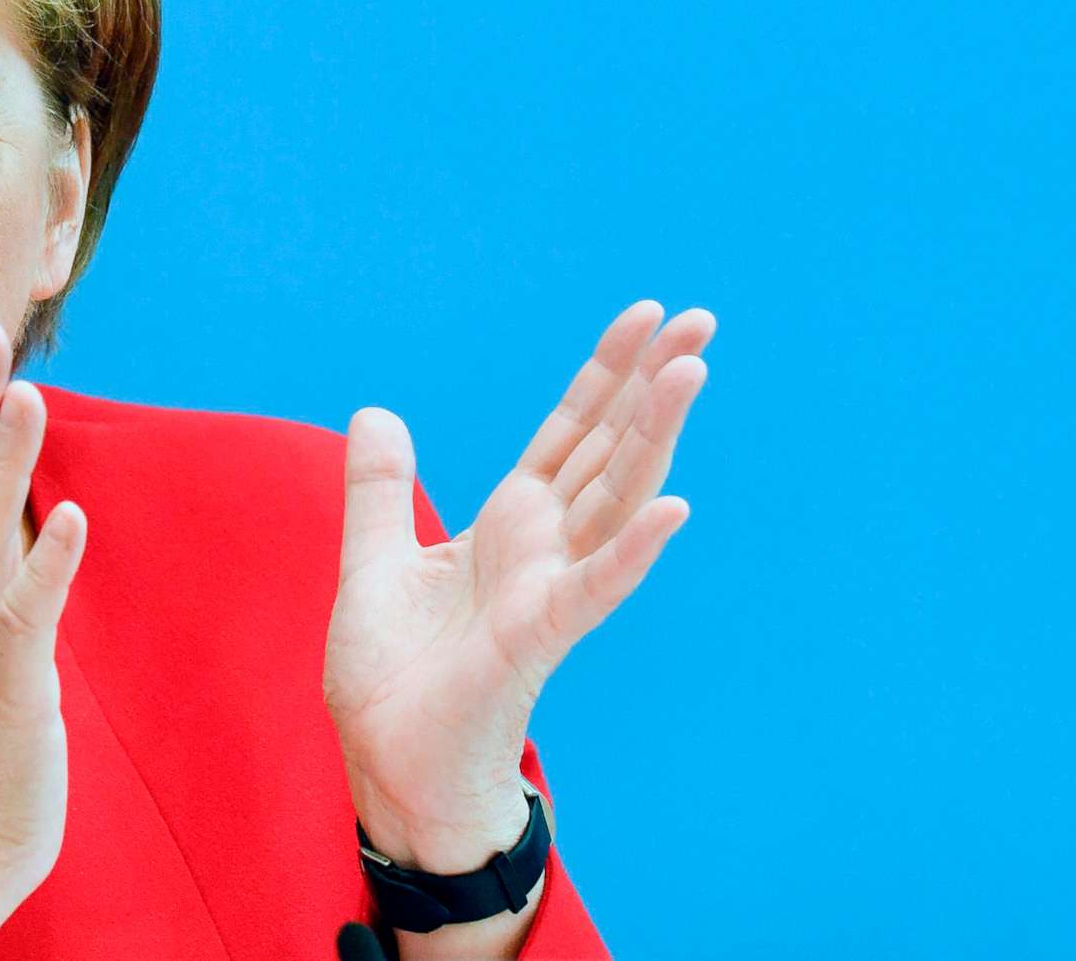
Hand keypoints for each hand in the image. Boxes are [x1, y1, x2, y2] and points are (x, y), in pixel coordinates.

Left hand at [322, 299, 713, 860]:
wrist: (389, 762)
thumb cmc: (395, 676)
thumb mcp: (372, 558)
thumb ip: (381, 487)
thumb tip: (376, 411)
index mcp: (508, 524)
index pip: (569, 433)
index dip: (603, 374)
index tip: (646, 315)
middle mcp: (542, 546)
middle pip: (610, 448)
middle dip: (652, 384)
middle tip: (703, 320)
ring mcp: (550, 588)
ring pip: (617, 498)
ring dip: (655, 437)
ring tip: (692, 372)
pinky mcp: (541, 634)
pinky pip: (597, 585)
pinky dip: (633, 548)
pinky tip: (674, 509)